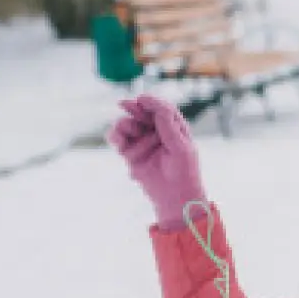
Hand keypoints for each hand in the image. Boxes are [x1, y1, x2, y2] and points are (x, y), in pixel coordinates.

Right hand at [107, 95, 207, 229]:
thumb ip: (166, 123)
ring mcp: (142, 141)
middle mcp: (156, 131)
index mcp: (173, 127)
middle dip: (133, 109)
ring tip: (125, 133)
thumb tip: (150, 101)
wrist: (175, 198)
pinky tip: (117, 141)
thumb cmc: (183, 172)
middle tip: (125, 105)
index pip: (161, 108)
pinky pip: (117, 139)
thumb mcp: (180, 145)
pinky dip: (115, 137)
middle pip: (141, 113)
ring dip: (124, 125)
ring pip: (127, 124)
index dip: (150, 102)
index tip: (141, 100)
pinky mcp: (130, 153)